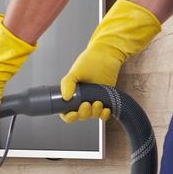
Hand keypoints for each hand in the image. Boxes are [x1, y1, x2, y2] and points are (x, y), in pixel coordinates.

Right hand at [59, 0, 162, 121]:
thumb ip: (67, 84)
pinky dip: (104, 114)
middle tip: (87, 104)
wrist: (107, 56)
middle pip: (80, 115)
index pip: (66, 112)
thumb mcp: (75, 72)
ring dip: (95, 112)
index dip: (69, 116)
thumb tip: (65, 98)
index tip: (73, 113)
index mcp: (71, 94)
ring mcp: (93, 101)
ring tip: (98, 102)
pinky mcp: (105, 101)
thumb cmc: (89, 61)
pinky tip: (106, 109)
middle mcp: (82, 99)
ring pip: (92, 115)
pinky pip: (103, 114)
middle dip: (84, 113)